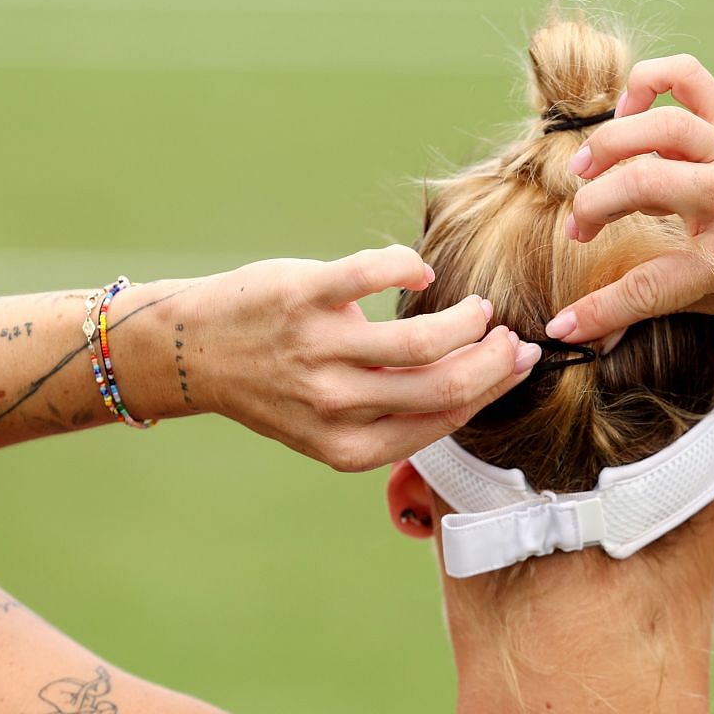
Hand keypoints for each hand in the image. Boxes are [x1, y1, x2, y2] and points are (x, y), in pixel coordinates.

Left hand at [190, 245, 538, 471]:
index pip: (444, 418)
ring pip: (422, 341)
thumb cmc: (277, 382)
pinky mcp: (302, 297)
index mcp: (348, 447)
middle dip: (494, 358)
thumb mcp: (331, 423)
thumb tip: (475, 382)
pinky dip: (407, 267)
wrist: (196, 353)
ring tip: (474, 308)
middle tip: (508, 335)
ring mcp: (317, 352)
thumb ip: (391, 412)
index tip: (517, 361)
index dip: (493, 388)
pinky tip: (417, 271)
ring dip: (465, 319)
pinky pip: (374, 275)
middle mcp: (334, 406)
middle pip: (445, 385)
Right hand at [549, 55, 713, 345]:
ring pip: (658, 129)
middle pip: (640, 188)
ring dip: (607, 147)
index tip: (562, 326)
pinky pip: (687, 78)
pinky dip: (647, 82)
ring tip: (585, 170)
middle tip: (578, 232)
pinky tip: (628, 110)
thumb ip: (676, 299)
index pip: (650, 287)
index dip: (598, 312)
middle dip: (590, 210)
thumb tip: (609, 323)